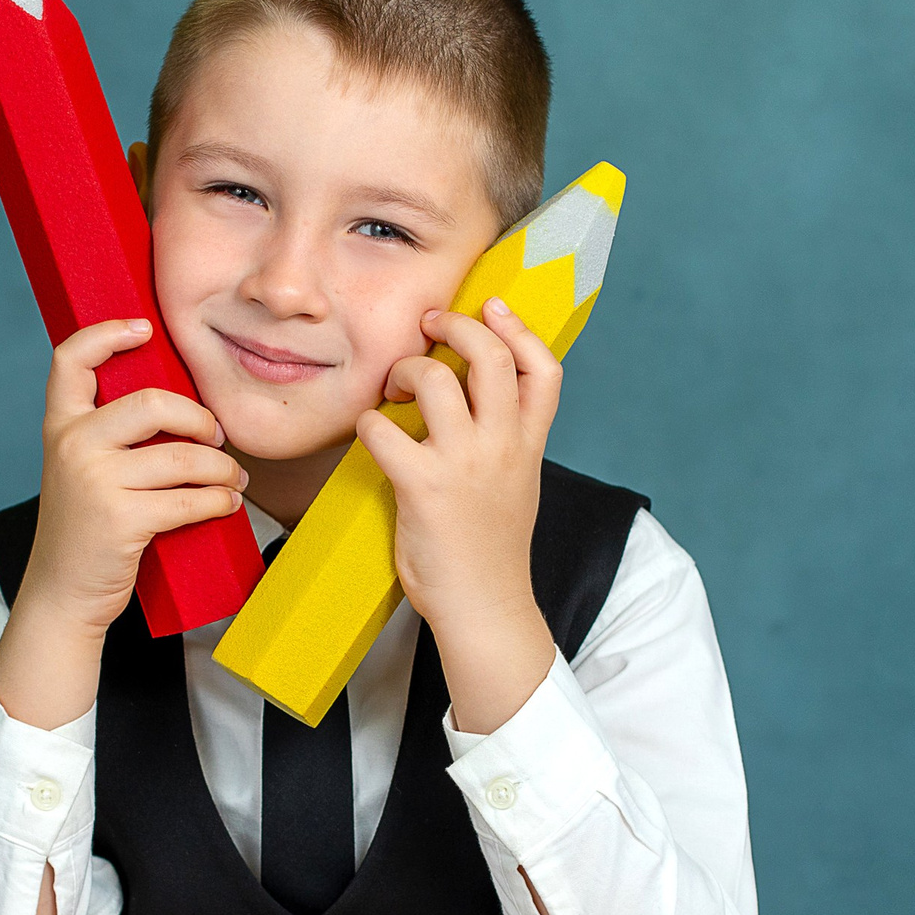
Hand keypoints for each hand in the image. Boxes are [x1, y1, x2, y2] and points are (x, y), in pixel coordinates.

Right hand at [0, 319, 245, 728]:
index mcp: (60, 426)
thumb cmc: (85, 530)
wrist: (62, 594)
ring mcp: (95, 481)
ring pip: (183, 457)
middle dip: (200, 419)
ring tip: (233, 480)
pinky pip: (189, 498)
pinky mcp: (120, 519)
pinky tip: (227, 504)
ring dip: (222, 469)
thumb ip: (109, 436)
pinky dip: (218, 501)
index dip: (107, 333)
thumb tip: (182, 407)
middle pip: (153, 402)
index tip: (145, 328)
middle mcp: (72, 445)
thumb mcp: (81, 471)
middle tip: (217, 438)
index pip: (71, 359)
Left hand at [356, 298, 560, 735]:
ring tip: (395, 388)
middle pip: (490, 356)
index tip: (493, 306)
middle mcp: (504, 446)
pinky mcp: (424, 486)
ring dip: (406, 371)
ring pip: (437, 379)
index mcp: (529, 446)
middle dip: (455, 326)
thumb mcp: (515, 486)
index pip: (544, 369)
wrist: (485, 608)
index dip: (520, 328)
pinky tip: (371, 434)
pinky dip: (369, 423)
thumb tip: (468, 399)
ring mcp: (466, 464)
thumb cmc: (489, 552)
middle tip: (429, 326)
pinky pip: (384, 428)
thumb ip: (503, 442)